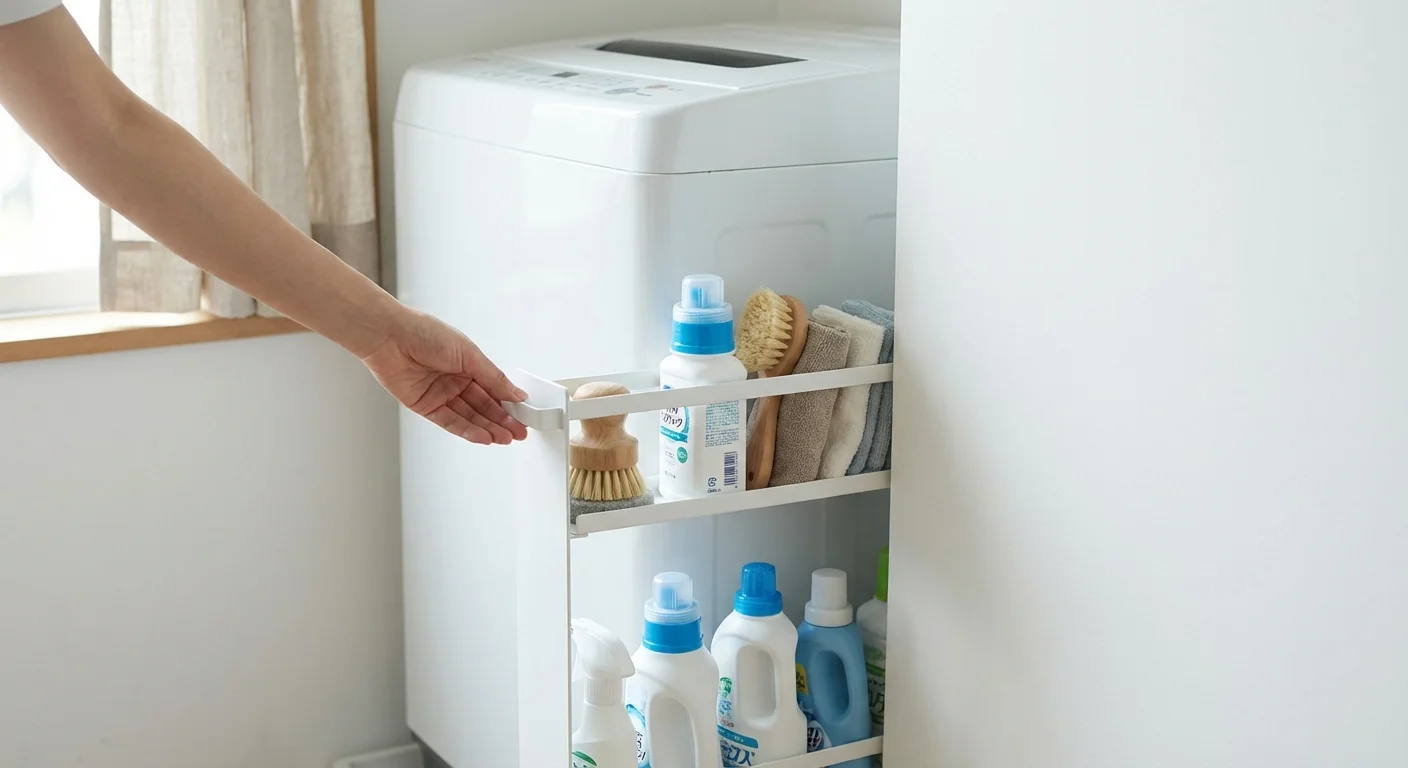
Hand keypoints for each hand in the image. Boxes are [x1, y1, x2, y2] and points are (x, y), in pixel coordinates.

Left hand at [361, 309, 528, 444]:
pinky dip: (467, 430)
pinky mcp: (425, 406)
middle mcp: (454, 380)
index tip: (523, 416)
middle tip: (518, 433)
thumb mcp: (469, 354)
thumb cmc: (425, 333)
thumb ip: (494, 378)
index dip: (509, 403)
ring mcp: (440, 394)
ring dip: (487, 428)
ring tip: (505, 438)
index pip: (493, 389)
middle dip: (502, 421)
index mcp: (468, 364)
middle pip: (483, 406)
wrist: (390, 337)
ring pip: (469, 417)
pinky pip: (450, 422)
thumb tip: (516, 393)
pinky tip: (483, 436)